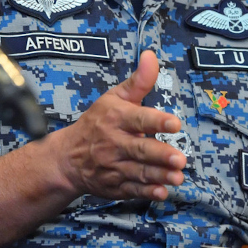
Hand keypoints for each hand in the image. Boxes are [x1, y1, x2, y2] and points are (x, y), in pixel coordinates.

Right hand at [52, 50, 185, 201]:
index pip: (138, 118)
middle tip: (180, 159)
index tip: (175, 123)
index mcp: (116, 118)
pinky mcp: (115, 185)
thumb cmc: (97, 122)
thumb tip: (151, 55)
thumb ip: (138, 80)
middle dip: (160, 155)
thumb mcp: (115, 97)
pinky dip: (146, 192)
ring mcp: (114, 166)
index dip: (156, 121)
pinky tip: (161, 192)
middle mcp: (114, 143)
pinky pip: (132, 190)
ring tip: (178, 177)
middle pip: (140, 149)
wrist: (67, 157)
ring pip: (139, 172)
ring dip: (159, 175)